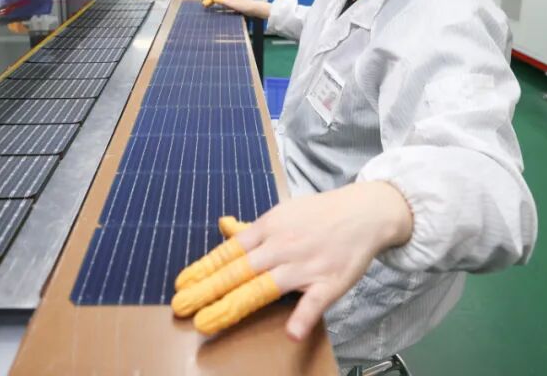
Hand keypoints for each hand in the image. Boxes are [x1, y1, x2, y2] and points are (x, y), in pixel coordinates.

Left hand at [172, 181, 412, 338]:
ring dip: (234, 305)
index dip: (204, 268)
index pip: (230, 251)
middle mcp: (282, 246)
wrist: (364, 212)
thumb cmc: (320, 214)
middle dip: (207, 289)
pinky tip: (291, 334)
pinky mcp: (330, 283)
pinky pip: (314, 302)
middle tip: (182, 305)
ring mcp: (305, 266)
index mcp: (269, 228)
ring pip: (265, 287)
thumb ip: (253, 229)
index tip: (181, 283)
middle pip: (239, 271)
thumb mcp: (283, 214)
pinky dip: (304, 317)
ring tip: (208, 320)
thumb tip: (225, 228)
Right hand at [202, 0, 269, 19]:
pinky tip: (218, 9)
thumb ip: (222, 2)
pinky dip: (221, 5)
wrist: (254, 9)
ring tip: (209, 7)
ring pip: (222, 1)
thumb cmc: (244, 6)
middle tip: (204, 6)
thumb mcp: (231, 4)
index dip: (210, 0)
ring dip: (216, 3)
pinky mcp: (235, 3)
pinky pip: (226, 4)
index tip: (204, 4)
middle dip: (212, 1)